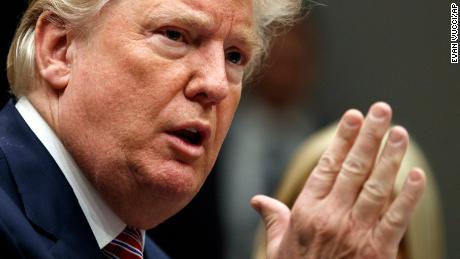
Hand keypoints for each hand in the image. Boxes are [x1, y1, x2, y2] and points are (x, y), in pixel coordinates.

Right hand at [251, 102, 425, 258]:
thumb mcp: (277, 245)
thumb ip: (272, 217)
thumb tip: (256, 200)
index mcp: (307, 211)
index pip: (328, 166)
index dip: (342, 139)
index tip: (353, 116)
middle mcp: (332, 217)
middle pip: (354, 168)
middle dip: (369, 136)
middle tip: (381, 109)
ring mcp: (356, 233)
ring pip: (376, 187)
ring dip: (390, 157)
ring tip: (399, 132)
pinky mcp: (377, 251)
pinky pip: (395, 219)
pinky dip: (407, 196)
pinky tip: (415, 176)